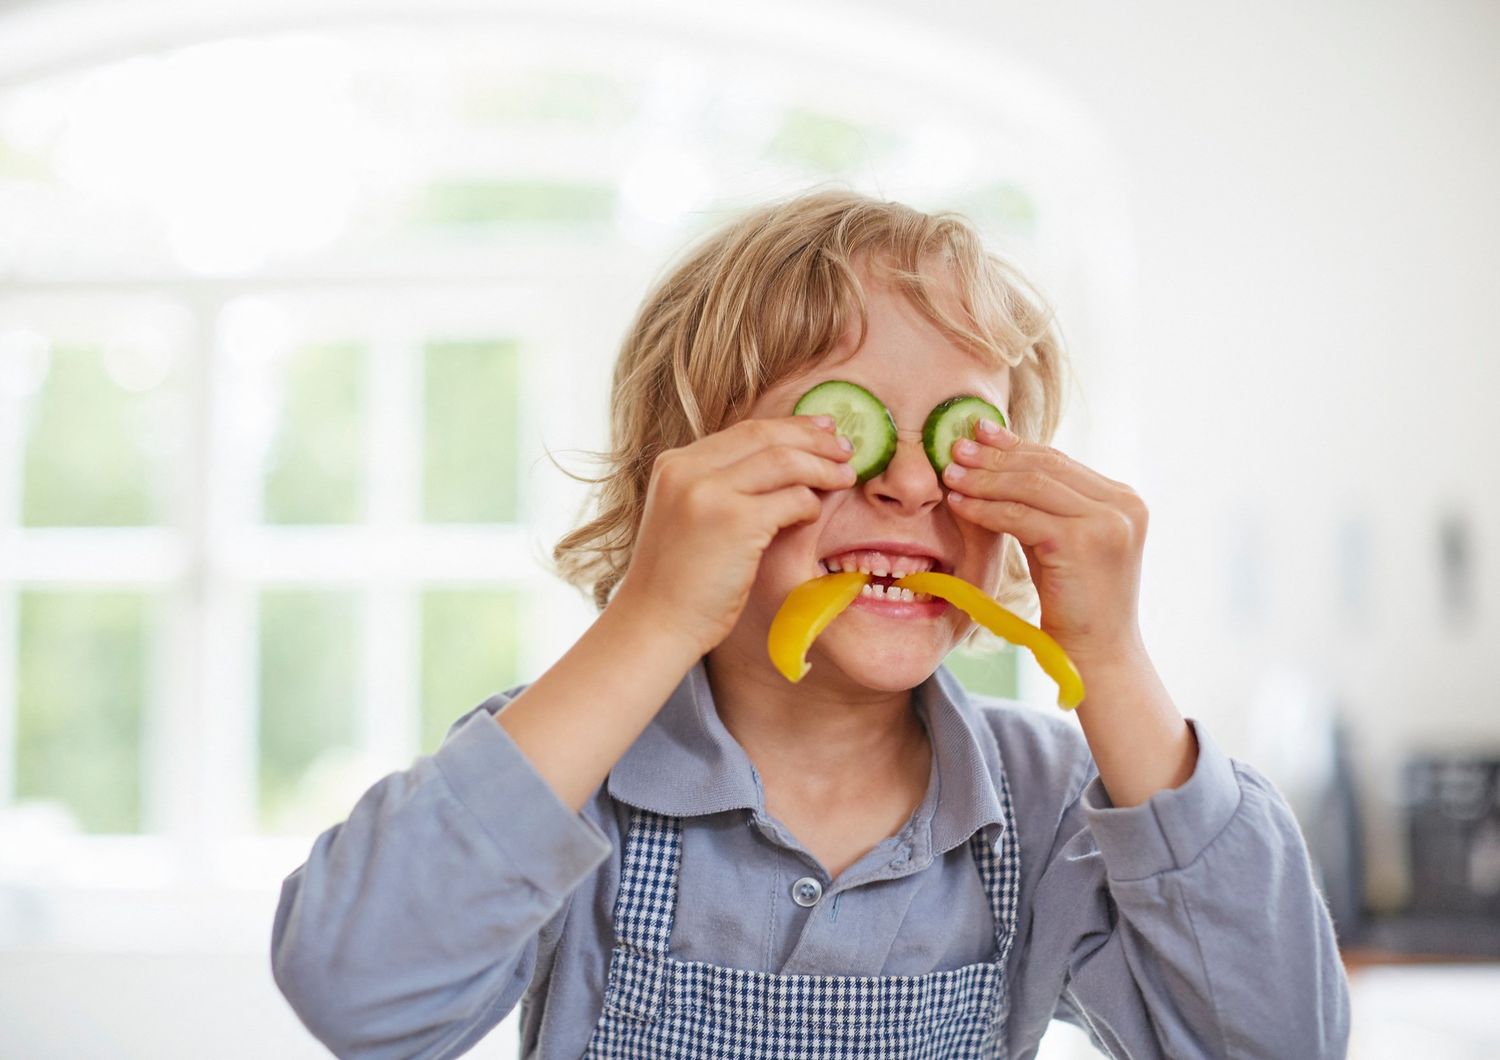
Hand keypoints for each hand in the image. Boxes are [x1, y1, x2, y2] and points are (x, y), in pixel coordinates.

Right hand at [612, 416, 855, 655]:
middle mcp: (688, 470)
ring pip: (785, 461)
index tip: (821, 429)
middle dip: (814, 439)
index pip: (744, 431)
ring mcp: (710, 493)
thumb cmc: (676, 581)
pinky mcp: (735, 522)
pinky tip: (814, 515)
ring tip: (846, 477)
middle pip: (767, 436)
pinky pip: (791, 499)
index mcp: (674, 464)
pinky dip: (810, 504)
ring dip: (823, 467)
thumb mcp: (684, 517)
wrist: (654, 624)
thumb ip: (715, 488)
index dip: (789, 427)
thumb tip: (779, 466)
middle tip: (845, 447)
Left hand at [941, 420, 1148, 664]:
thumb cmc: (1074, 603)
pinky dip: (985, 509)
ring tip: (950, 475)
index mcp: (1123, 499)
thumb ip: (1045, 505)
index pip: (1058, 461)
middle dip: (995, 456)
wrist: (1097, 655)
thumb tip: (1000, 462)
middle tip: (954, 448)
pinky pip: (1021, 516)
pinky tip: (959, 505)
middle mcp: (1123, 504)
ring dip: (984, 479)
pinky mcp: (1084, 541)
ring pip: (1031, 486)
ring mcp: (1108, 521)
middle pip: (1045, 467)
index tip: (979, 433)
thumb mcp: (1061, 542)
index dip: (1015, 445)